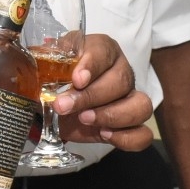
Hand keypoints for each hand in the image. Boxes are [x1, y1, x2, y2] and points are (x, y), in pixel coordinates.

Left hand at [51, 33, 153, 149]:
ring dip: (113, 116)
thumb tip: (47, 63)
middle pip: (121, 82)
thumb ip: (48, 61)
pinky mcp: (130, 125)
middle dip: (91, 97)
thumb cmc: (54, 79)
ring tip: (85, 120)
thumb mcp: (47, 64)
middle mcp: (121, 72)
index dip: (91, 66)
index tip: (77, 80)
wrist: (57, 104)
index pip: (103, 52)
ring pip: (141, 106)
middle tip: (64, 106)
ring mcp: (130, 99)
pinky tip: (104, 134)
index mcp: (103, 50)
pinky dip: (127, 138)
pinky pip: (143, 134)